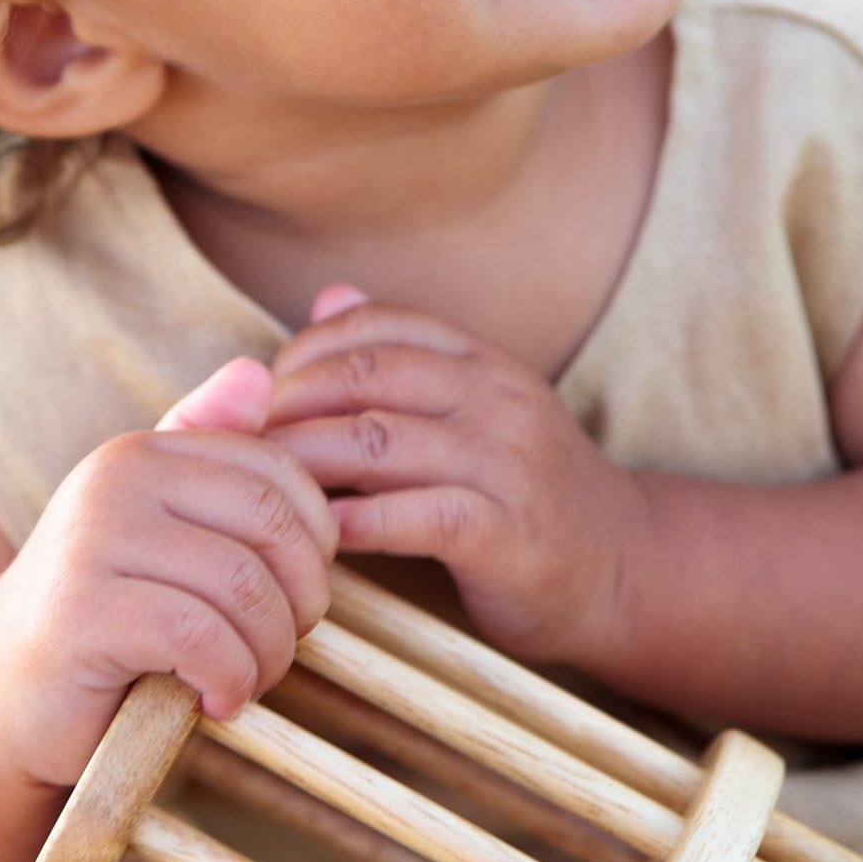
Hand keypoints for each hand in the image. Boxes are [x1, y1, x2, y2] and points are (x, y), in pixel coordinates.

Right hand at [0, 357, 337, 787]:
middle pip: (272, 528)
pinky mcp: (80, 612)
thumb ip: (207, 458)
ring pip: (244, 586)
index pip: (281, 476)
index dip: (312, 548)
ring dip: (266, 653)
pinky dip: (229, 679)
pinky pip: (201, 637)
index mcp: (144, 453)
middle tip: (274, 652)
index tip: (289, 601)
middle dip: (299, 603)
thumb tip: (258, 371)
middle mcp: (115, 479)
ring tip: (244, 682)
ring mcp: (92, 540)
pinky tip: (214, 702)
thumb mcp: (157, 532)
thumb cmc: (101, 618)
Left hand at [264, 285, 639, 669]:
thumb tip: (327, 295)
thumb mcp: (474, 407)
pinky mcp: (511, 534)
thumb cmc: (526, 490)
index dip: (302, 353)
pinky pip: (419, 516)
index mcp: (481, 361)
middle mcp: (497, 399)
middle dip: (286, 406)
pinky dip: (356, 522)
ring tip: (256, 489)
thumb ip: (403, 356)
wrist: (627, 566)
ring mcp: (508, 464)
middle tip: (235, 445)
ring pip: (377, 441)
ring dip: (302, 462)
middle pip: (363, 376)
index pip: (374, 325)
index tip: (259, 398)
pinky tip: (317, 536)